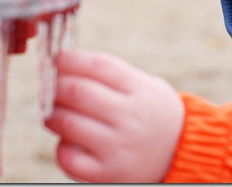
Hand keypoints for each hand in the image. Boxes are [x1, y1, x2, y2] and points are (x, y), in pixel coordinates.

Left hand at [44, 50, 184, 182]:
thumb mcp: (145, 85)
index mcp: (141, 89)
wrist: (180, 152)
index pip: (98, 65)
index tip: (57, 59)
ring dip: (52, 114)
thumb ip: (111, 75)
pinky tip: (69, 140)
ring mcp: (119, 146)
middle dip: (55, 86)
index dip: (70, 59)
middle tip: (51, 87)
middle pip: (78, 92)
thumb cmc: (152, 112)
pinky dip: (61, 146)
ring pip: (67, 123)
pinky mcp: (108, 172)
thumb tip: (63, 65)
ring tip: (54, 113)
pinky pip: (68, 157)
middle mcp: (131, 117)